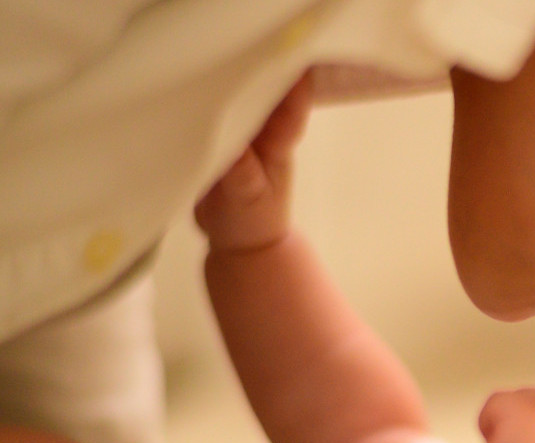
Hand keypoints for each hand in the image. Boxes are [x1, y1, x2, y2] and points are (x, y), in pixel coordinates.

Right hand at [194, 73, 312, 252]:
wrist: (238, 241)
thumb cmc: (254, 220)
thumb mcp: (248, 199)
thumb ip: (240, 173)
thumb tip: (230, 144)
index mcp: (278, 144)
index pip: (290, 109)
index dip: (291, 86)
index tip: (288, 62)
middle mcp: (260, 133)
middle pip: (261, 94)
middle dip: (253, 74)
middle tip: (235, 50)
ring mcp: (238, 135)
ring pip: (233, 102)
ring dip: (223, 86)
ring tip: (207, 63)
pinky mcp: (214, 140)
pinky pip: (208, 116)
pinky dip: (199, 105)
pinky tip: (183, 90)